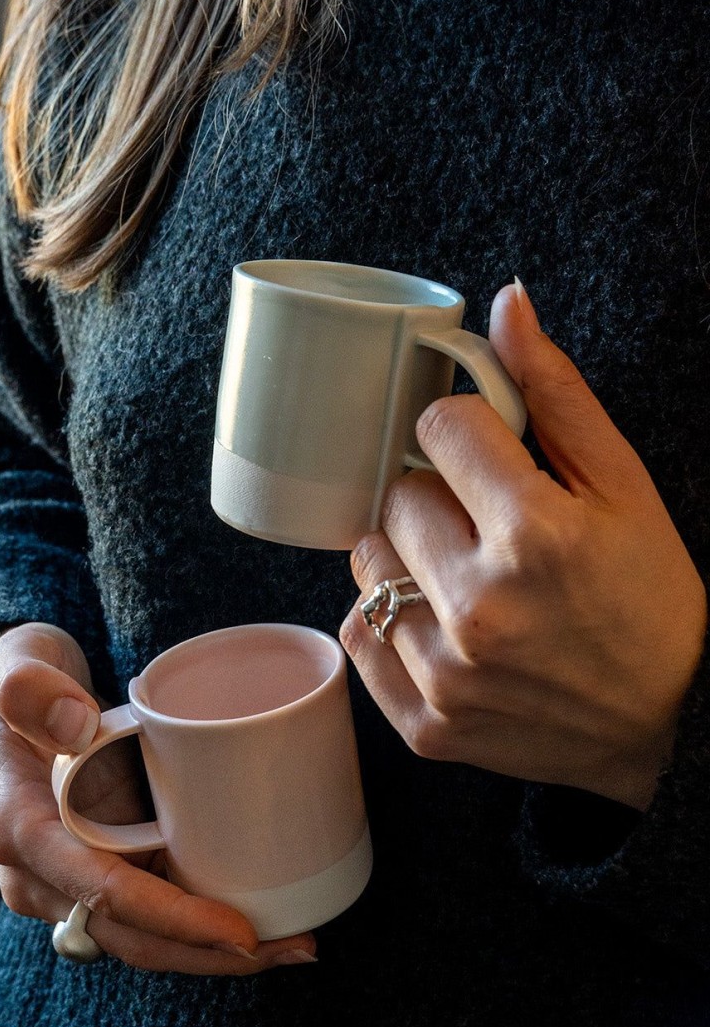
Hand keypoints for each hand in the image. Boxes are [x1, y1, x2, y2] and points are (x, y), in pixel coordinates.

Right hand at [0, 621, 317, 972]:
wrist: (14, 698)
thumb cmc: (20, 677)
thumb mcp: (17, 661)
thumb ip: (31, 686)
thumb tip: (75, 726)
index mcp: (21, 830)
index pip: (105, 893)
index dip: (175, 921)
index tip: (242, 932)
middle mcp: (39, 874)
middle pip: (132, 936)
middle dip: (212, 954)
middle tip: (298, 946)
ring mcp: (68, 880)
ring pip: (144, 937)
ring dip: (214, 949)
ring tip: (296, 941)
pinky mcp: (98, 868)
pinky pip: (150, 911)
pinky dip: (200, 921)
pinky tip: (262, 915)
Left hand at [340, 281, 706, 809]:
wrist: (669, 721)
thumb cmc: (649, 595)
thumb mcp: (623, 485)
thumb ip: (557, 394)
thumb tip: (508, 303)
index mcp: (536, 534)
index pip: (438, 427)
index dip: (466, 434)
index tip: (489, 459)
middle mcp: (481, 606)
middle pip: (396, 495)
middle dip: (437, 498)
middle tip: (486, 528)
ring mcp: (448, 674)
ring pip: (368, 563)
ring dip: (406, 558)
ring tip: (465, 578)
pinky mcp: (426, 722)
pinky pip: (358, 635)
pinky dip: (388, 622)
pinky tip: (444, 625)